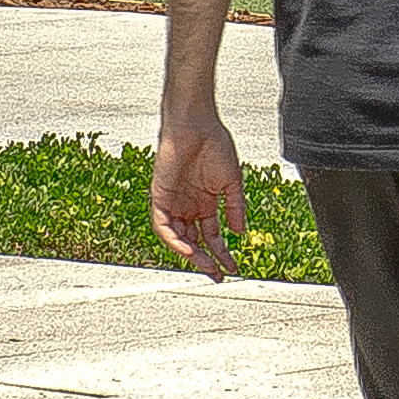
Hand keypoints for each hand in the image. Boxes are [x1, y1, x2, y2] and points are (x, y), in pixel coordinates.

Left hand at [148, 114, 247, 276]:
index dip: (222, 253)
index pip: (211, 236)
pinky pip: (162, 226)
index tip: (233, 267)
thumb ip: (235, 207)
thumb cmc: (213, 143)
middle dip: (206, 260)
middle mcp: (188, 206)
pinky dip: (173, 239)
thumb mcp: (231, 181)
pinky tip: (187, 249)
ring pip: (177, 238)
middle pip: (194, 242)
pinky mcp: (160, 197)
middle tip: (219, 274)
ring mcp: (173, 203)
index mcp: (204, 203)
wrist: (197, 124)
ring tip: (206, 265)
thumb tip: (239, 232)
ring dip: (190, 254)